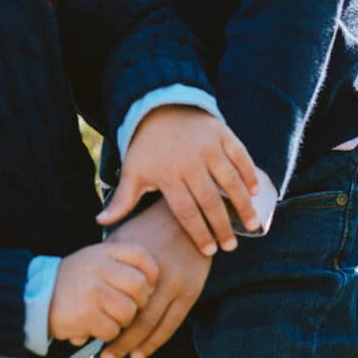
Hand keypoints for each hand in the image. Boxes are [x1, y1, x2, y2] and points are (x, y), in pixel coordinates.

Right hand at [50, 241, 160, 344]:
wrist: (34, 299)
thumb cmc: (72, 282)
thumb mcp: (92, 261)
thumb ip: (119, 265)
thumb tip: (153, 285)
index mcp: (102, 252)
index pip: (140, 255)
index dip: (151, 273)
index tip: (148, 286)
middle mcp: (98, 268)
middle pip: (139, 287)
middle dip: (138, 304)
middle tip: (126, 308)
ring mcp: (92, 291)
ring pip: (129, 312)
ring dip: (122, 322)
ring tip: (106, 318)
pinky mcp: (85, 315)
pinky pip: (112, 330)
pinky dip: (106, 334)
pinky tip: (93, 327)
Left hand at [95, 104, 261, 254]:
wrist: (160, 106)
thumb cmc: (147, 147)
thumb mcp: (133, 171)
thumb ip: (122, 200)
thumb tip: (100, 222)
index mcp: (168, 175)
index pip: (187, 212)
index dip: (199, 234)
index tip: (210, 251)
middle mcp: (190, 161)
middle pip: (210, 202)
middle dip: (222, 227)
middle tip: (231, 246)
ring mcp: (209, 146)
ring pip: (230, 182)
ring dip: (243, 205)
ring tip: (252, 225)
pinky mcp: (222, 132)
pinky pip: (240, 156)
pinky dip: (249, 174)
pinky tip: (256, 192)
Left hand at [101, 199, 209, 357]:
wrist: (188, 217)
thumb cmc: (147, 227)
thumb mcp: (122, 237)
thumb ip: (104, 259)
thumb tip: (78, 286)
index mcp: (137, 264)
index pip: (116, 298)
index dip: (101, 319)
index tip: (86, 335)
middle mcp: (158, 277)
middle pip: (136, 318)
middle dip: (118, 342)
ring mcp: (177, 285)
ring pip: (153, 325)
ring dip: (135, 346)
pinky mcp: (191, 292)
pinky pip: (172, 323)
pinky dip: (156, 341)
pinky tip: (141, 353)